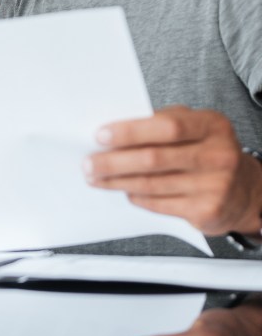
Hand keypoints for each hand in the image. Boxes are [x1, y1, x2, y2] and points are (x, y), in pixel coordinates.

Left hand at [84, 107, 261, 235]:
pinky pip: (159, 204)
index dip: (130, 131)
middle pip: (154, 159)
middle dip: (114, 162)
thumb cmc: (206, 150)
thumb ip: (160, 123)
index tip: (100, 136)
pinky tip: (124, 191)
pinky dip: (137, 197)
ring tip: (95, 178)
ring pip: (152, 184)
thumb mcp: (194, 127)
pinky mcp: (207, 212)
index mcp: (212, 126)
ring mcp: (216, 186)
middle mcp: (218, 155)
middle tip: (88, 163)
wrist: (246, 190)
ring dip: (117, 181)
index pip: (167, 126)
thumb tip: (113, 132)